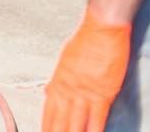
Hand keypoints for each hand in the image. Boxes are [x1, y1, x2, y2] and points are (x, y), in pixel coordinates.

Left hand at [43, 10, 131, 131]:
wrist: (101, 29)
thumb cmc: (84, 41)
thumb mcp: (65, 60)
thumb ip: (59, 79)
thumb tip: (51, 92)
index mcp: (57, 81)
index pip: (49, 110)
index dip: (47, 124)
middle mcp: (68, 90)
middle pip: (61, 120)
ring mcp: (85, 93)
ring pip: (76, 123)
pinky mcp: (103, 94)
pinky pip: (97, 119)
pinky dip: (94, 131)